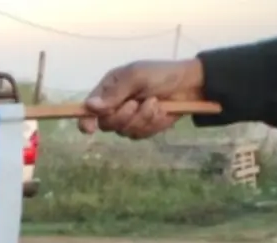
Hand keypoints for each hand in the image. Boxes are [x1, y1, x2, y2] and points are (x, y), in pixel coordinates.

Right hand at [78, 58, 204, 139]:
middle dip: (123, 116)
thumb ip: (114, 93)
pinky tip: (162, 112)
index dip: (86, 120)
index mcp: (108, 90)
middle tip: (135, 104)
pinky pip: (140, 135)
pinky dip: (153, 124)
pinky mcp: (143, 128)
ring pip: (124, 131)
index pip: (88, 109)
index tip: (90, 129)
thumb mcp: (136, 76)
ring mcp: (129, 118)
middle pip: (106, 124)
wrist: (190, 84)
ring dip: (142, 118)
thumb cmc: (161, 74)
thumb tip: (90, 107)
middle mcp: (115, 106)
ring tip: (155, 103)